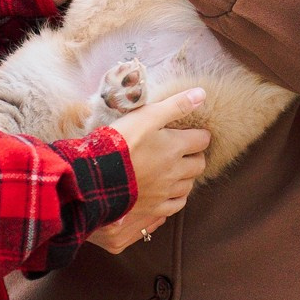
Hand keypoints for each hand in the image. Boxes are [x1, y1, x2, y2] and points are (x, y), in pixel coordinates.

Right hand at [89, 88, 209, 250]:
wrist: (97, 175)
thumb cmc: (120, 142)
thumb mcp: (147, 116)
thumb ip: (175, 105)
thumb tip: (202, 94)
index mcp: (176, 147)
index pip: (202, 140)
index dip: (200, 135)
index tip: (193, 133)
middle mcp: (175, 171)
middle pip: (199, 164)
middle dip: (195, 156)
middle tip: (185, 151)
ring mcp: (165, 191)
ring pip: (189, 184)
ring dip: (187, 176)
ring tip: (176, 169)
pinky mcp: (154, 206)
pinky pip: (177, 204)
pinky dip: (178, 197)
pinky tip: (171, 191)